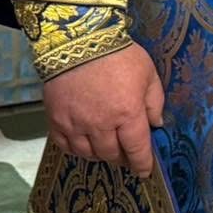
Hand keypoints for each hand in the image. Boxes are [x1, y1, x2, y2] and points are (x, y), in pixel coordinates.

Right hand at [41, 42, 163, 175]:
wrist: (78, 41)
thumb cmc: (119, 55)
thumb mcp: (148, 73)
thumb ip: (155, 101)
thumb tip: (156, 124)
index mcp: (127, 113)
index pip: (136, 149)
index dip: (142, 163)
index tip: (144, 171)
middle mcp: (101, 124)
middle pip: (112, 154)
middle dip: (122, 158)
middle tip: (126, 154)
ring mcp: (76, 124)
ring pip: (89, 154)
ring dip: (100, 155)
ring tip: (107, 148)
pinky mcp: (56, 121)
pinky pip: (66, 146)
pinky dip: (77, 150)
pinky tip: (84, 143)